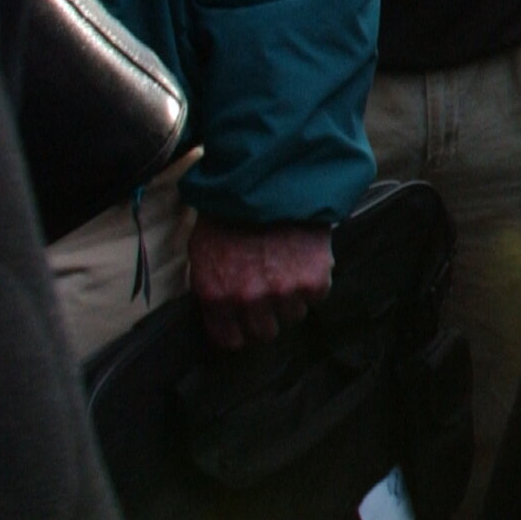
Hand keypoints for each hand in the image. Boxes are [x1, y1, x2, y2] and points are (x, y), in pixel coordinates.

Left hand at [188, 218, 334, 349]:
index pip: (230, 340)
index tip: (246, 321)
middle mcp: (247, 299)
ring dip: (293, 297)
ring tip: (290, 269)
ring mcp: (282, 292)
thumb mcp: (203, 250)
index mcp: (215, 295)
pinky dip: (315, 280)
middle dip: (268, 315)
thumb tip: (223, 313)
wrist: (270, 178)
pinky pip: (317, 296)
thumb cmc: (231, 211)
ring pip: (293, 315)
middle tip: (271, 291)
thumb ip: (213, 287)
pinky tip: (306, 259)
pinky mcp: (313, 280)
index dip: (240, 330)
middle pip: (265, 333)